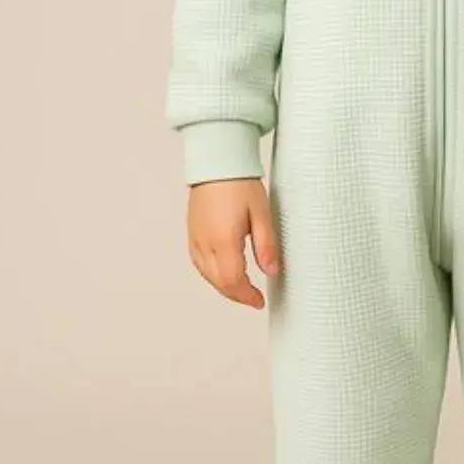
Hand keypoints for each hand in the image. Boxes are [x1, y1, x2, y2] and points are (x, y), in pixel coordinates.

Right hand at [186, 177, 281, 308]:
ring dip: (224, 286)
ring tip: (243, 289)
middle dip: (237, 294)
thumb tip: (272, 272)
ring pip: (207, 275)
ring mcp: (195, 239)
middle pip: (218, 282)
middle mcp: (205, 243)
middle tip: (254, 298)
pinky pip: (200, 263)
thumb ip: (266, 245)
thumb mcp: (261, 213)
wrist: (216, 162)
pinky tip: (224, 273)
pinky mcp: (192, 233)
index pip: (233, 281)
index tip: (260, 301)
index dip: (246, 295)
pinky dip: (212, 275)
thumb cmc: (240, 183)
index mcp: (223, 240)